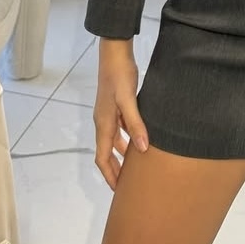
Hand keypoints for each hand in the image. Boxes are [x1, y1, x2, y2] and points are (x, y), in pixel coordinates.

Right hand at [93, 38, 148, 189]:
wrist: (115, 53)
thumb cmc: (120, 76)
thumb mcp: (128, 100)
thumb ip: (135, 124)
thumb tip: (142, 149)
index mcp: (103, 124)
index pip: (103, 158)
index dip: (110, 175)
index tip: (119, 190)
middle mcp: (104, 122)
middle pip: (107, 152)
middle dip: (115, 169)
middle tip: (128, 183)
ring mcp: (110, 113)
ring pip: (114, 140)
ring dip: (122, 153)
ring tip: (136, 164)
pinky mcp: (117, 105)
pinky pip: (121, 128)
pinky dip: (128, 137)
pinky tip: (140, 138)